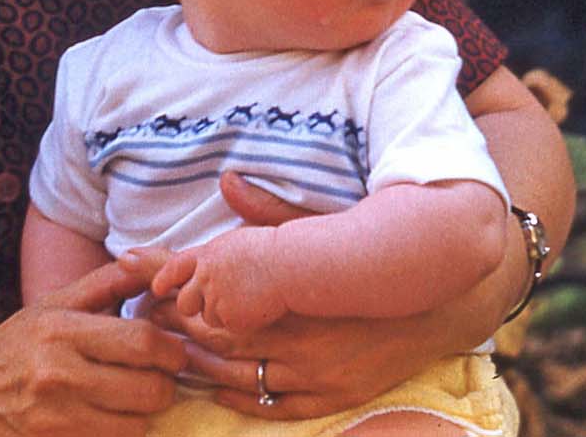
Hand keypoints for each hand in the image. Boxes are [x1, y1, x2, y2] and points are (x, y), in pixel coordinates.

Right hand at [0, 259, 187, 435]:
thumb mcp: (52, 304)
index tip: (174, 352)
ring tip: (139, 397)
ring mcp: (56, 416)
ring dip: (148, 413)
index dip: (171, 350)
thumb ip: (105, 283)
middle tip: (164, 378)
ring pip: (137, 423)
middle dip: (167, 385)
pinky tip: (116, 416)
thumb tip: (150, 259)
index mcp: (61, 329)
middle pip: (148, 388)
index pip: (142, 341)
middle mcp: (58, 373)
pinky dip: (125, 431)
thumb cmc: (14, 344)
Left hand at [135, 172, 500, 419]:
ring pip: (239, 376)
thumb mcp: (323, 226)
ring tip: (168, 351)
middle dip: (179, 328)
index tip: (145, 279)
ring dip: (199, 365)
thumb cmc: (374, 255)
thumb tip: (227, 179)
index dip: (178, 291)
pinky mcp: (333, 396)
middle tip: (147, 317)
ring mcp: (318, 374)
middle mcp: (304, 340)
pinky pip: (272, 406)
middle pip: (219, 340)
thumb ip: (271, 209)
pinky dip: (238, 398)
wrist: (440, 303)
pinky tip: (213, 385)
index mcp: (297, 295)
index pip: (217, 299)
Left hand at [137, 227, 287, 335]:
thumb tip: (228, 179)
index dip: (162, 277)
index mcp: (209, 252)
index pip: (176, 266)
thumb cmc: (280, 247)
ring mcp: (215, 298)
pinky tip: (259, 310)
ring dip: (223, 315)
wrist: (294, 265)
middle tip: (217, 302)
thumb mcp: (250, 228)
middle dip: (195, 305)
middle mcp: (206, 275)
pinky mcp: (229, 319)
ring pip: (208, 318)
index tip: (155, 286)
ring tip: (248, 300)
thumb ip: (234, 220)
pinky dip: (241, 324)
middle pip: (185, 302)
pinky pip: (229, 329)